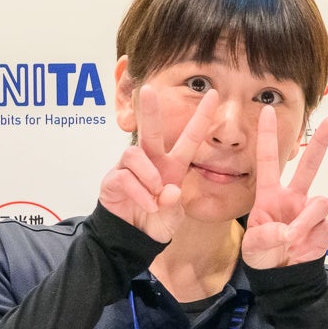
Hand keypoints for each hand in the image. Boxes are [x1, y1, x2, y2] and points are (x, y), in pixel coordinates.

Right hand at [99, 87, 218, 242]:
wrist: (133, 239)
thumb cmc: (156, 221)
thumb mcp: (173, 217)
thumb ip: (174, 206)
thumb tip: (169, 190)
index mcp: (172, 165)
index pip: (190, 137)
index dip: (201, 117)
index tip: (214, 94)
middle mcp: (151, 161)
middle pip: (151, 130)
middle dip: (151, 110)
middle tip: (149, 89)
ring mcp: (130, 169)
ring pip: (135, 154)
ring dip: (149, 174)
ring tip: (156, 193)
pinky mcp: (113, 179)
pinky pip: (125, 176)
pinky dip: (139, 192)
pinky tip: (148, 205)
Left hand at [241, 107, 327, 268]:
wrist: (283, 276)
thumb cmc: (264, 256)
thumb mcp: (253, 247)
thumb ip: (265, 236)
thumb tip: (288, 232)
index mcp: (270, 195)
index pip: (268, 160)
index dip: (268, 136)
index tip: (267, 111)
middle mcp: (293, 197)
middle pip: (309, 165)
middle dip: (320, 143)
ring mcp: (310, 211)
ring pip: (320, 201)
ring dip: (306, 220)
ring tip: (293, 238)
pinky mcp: (324, 227)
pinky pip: (324, 224)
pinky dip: (311, 236)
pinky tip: (302, 247)